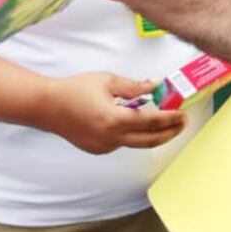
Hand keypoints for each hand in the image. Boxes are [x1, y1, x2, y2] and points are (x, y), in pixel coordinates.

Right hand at [39, 72, 185, 153]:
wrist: (48, 107)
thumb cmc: (75, 90)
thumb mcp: (107, 81)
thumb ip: (134, 86)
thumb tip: (156, 85)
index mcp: (115, 120)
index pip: (152, 121)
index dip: (170, 118)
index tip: (183, 113)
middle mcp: (111, 138)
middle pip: (150, 140)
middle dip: (170, 132)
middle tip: (182, 122)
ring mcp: (105, 147)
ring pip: (137, 143)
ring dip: (153, 134)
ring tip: (164, 122)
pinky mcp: (98, 149)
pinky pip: (122, 143)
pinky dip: (133, 135)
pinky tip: (134, 123)